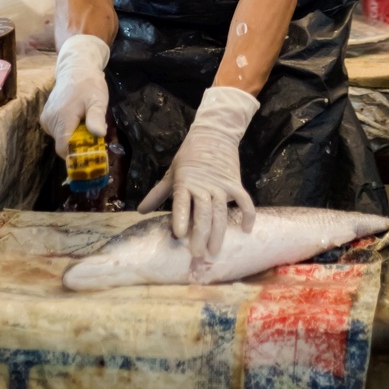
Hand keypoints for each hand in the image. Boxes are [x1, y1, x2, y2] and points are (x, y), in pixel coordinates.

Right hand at [40, 35, 110, 157]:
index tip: (92, 154)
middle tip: (94, 135)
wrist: (75, 68)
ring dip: (74, 137)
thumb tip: (98, 134)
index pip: (64, 149)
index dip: (77, 155)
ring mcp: (46, 119)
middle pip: (64, 145)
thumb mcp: (97, 99)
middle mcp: (49, 121)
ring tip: (85, 122)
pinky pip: (58, 132)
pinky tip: (77, 119)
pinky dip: (68, 130)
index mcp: (62, 118)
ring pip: (61, 139)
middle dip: (79, 145)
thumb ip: (96, 117)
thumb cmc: (89, 84)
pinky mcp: (46, 117)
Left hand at [137, 86, 258, 258]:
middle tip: (198, 255)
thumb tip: (140, 211)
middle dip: (200, 235)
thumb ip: (158, 193)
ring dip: (219, 232)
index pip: (182, 202)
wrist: (214, 133)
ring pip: (221, 212)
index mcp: (185, 182)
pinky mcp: (235, 183)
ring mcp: (221, 186)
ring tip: (214, 251)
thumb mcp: (172, 172)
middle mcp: (203, 186)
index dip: (180, 218)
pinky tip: (246, 230)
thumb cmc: (189, 155)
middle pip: (203, 213)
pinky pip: (244, 201)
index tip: (179, 234)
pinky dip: (247, 214)